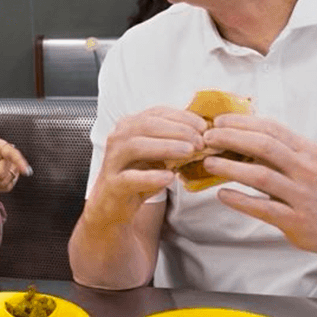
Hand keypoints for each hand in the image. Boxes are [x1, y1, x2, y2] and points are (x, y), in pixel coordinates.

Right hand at [91, 106, 206, 222]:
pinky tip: (170, 177)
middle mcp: (118, 138)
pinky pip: (130, 177)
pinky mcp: (113, 184)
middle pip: (147, 125)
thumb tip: (204, 135)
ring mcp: (113, 160)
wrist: (113, 204)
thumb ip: (174, 142)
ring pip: (136, 146)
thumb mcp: (158, 155)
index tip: (203, 126)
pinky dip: (151, 176)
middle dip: (177, 131)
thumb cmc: (138, 175)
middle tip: (200, 141)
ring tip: (189, 152)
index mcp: (130, 126)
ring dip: (166, 147)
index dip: (182, 117)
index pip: (157, 113)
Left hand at [199, 114, 316, 259]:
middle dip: (231, 138)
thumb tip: (238, 134)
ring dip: (230, 167)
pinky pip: (262, 207)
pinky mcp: (295, 220)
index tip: (218, 121)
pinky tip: (222, 194)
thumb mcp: (306, 163)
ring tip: (209, 163)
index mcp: (307, 150)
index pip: (271, 128)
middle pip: (264, 146)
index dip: (241, 122)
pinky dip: (240, 199)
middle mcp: (306, 169)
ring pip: (261, 176)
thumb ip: (278, 150)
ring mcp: (301, 195)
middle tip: (207, 139)